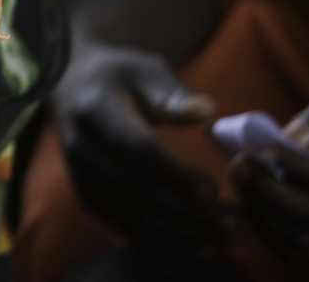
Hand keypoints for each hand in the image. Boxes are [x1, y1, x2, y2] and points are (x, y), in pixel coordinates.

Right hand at [52, 41, 235, 248]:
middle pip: (137, 191)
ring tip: (228, 234)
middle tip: (236, 223)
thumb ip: (173, 93)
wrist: (72, 87)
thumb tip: (206, 110)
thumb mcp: (145, 70)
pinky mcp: (89, 197)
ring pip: (133, 217)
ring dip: (183, 232)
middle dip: (189, 212)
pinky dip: (166, 240)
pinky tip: (199, 237)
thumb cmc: (119, 76)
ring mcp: (81, 177)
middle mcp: (81, 149)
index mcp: (94, 111)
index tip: (213, 191)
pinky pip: (127, 228)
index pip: (134, 149)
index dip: (173, 173)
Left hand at [234, 72, 308, 258]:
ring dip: (263, 210)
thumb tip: (291, 139)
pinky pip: (299, 245)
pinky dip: (267, 226)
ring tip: (242, 176)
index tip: (264, 148)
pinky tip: (250, 195)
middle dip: (269, 191)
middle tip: (239, 162)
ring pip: (306, 238)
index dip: (297, 170)